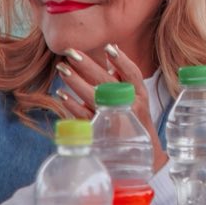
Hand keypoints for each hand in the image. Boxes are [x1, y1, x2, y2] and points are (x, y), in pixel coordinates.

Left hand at [51, 43, 166, 170]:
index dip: (121, 61)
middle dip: (88, 67)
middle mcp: (128, 106)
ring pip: (93, 98)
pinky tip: (61, 95)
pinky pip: (84, 118)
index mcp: (139, 94)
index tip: (108, 48)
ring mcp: (113, 121)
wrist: (143, 156)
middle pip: (107, 83)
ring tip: (62, 69)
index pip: (132, 74)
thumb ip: (123, 77)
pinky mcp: (100, 134)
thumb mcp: (136, 97)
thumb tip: (110, 52)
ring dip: (76, 83)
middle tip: (70, 53)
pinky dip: (72, 106)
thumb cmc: (136, 120)